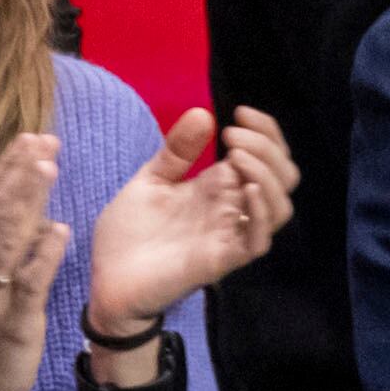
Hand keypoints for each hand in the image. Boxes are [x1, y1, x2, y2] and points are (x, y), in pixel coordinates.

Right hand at [0, 135, 68, 390]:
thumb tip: (21, 198)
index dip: (9, 166)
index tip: (31, 137)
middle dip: (20, 171)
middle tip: (43, 140)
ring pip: (9, 236)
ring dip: (28, 200)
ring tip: (48, 167)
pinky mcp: (14, 316)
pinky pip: (29, 280)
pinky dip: (43, 254)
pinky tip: (59, 229)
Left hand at [84, 105, 295, 337]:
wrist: (107, 279)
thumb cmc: (129, 234)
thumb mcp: (150, 180)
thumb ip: (177, 151)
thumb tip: (204, 113)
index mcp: (221, 187)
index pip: (267, 157)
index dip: (266, 131)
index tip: (239, 111)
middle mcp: (234, 208)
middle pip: (282, 177)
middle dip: (268, 147)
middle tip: (232, 133)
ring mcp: (231, 234)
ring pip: (280, 206)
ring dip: (267, 175)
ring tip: (236, 155)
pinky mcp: (223, 259)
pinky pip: (259, 239)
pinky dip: (261, 213)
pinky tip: (244, 189)